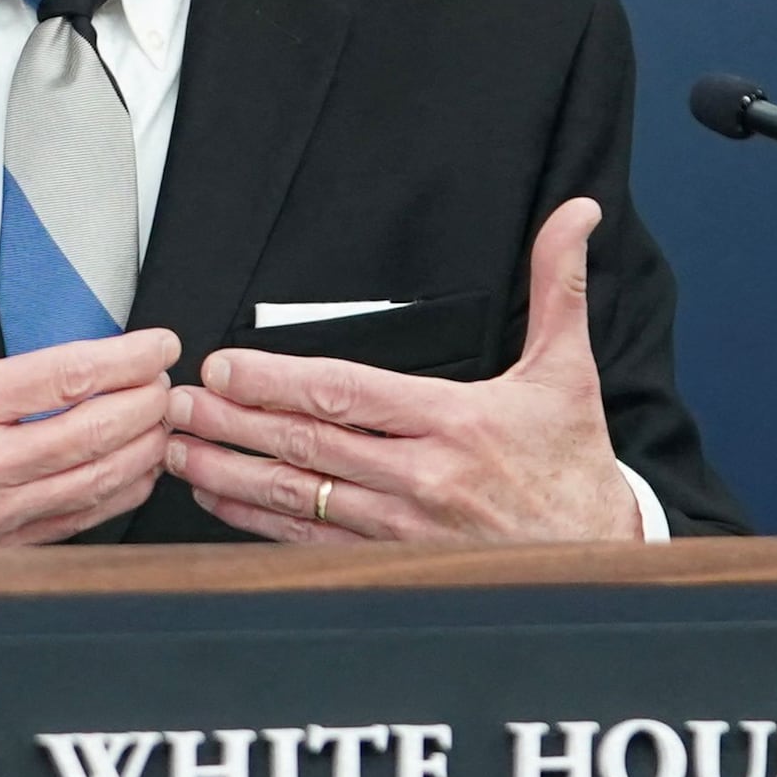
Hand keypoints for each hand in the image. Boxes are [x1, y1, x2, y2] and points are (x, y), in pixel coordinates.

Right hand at [0, 181, 182, 549]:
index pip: (64, 378)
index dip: (125, 357)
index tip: (156, 344)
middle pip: (97, 431)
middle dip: (147, 400)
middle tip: (168, 378)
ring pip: (97, 482)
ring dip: (143, 449)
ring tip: (161, 420)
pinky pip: (77, 522)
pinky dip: (117, 496)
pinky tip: (131, 472)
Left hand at [165, 200, 647, 543]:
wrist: (601, 557)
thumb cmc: (573, 465)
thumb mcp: (569, 373)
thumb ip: (559, 288)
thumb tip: (577, 213)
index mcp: (455, 423)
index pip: (346, 395)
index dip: (276, 382)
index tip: (223, 367)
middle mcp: (421, 477)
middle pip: (306, 444)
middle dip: (232, 422)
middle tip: (175, 404)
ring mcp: (402, 527)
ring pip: (297, 496)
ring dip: (228, 473)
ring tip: (177, 450)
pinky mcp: (393, 563)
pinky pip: (309, 542)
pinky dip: (257, 523)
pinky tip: (217, 503)